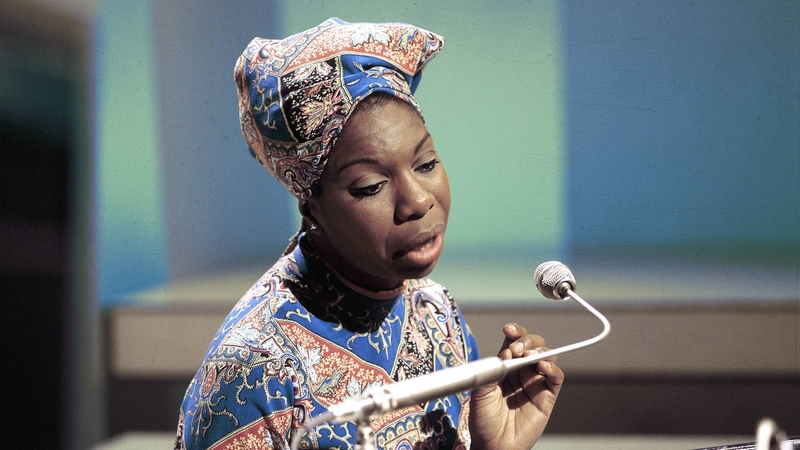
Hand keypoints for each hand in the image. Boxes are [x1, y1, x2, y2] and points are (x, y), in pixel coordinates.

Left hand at [468, 323, 563, 449]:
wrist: (492, 445)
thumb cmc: (484, 421)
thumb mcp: (480, 392)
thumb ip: (492, 371)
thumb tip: (504, 354)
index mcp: (505, 367)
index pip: (514, 341)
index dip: (515, 333)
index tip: (509, 330)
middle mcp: (522, 372)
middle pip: (533, 345)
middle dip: (526, 340)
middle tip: (516, 349)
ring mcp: (535, 383)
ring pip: (546, 356)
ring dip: (539, 351)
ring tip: (528, 357)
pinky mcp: (547, 397)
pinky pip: (556, 377)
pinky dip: (552, 368)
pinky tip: (542, 366)